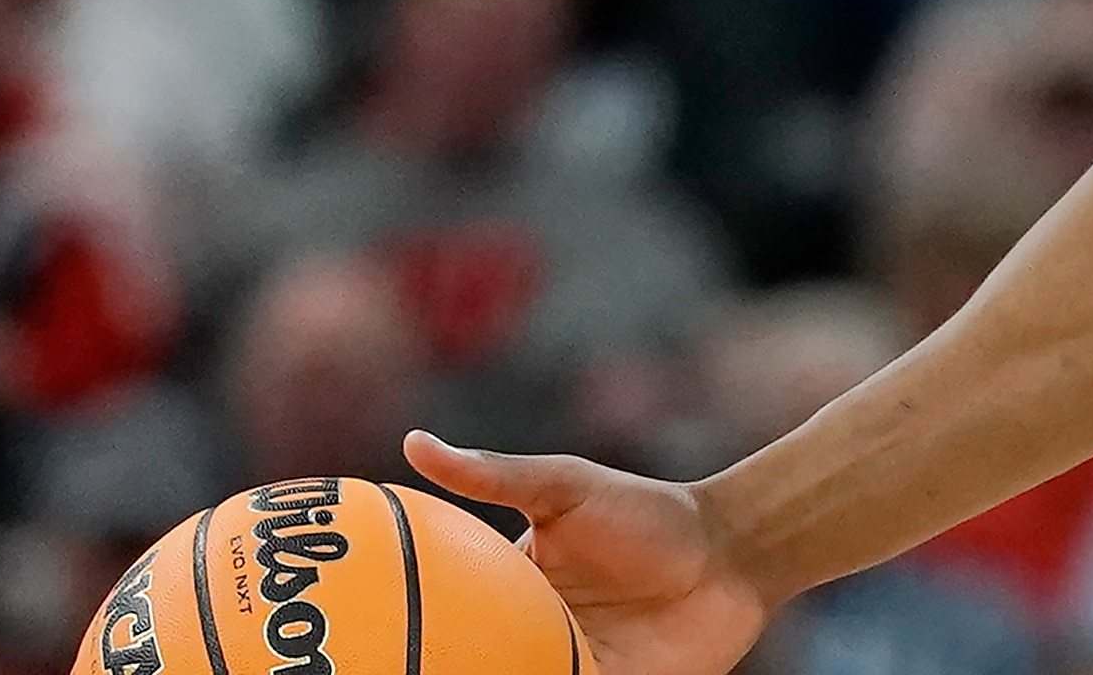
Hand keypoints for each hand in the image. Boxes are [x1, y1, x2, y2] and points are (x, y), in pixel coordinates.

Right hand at [406, 432, 770, 674]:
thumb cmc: (650, 513)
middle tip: (382, 674)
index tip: (359, 645)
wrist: (734, 553)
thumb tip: (414, 442)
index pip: (442, 620)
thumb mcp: (567, 488)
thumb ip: (496, 476)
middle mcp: (529, 637)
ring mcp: (567, 668)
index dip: (405, 635)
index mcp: (507, 593)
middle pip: (470, 662)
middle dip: (437, 666)